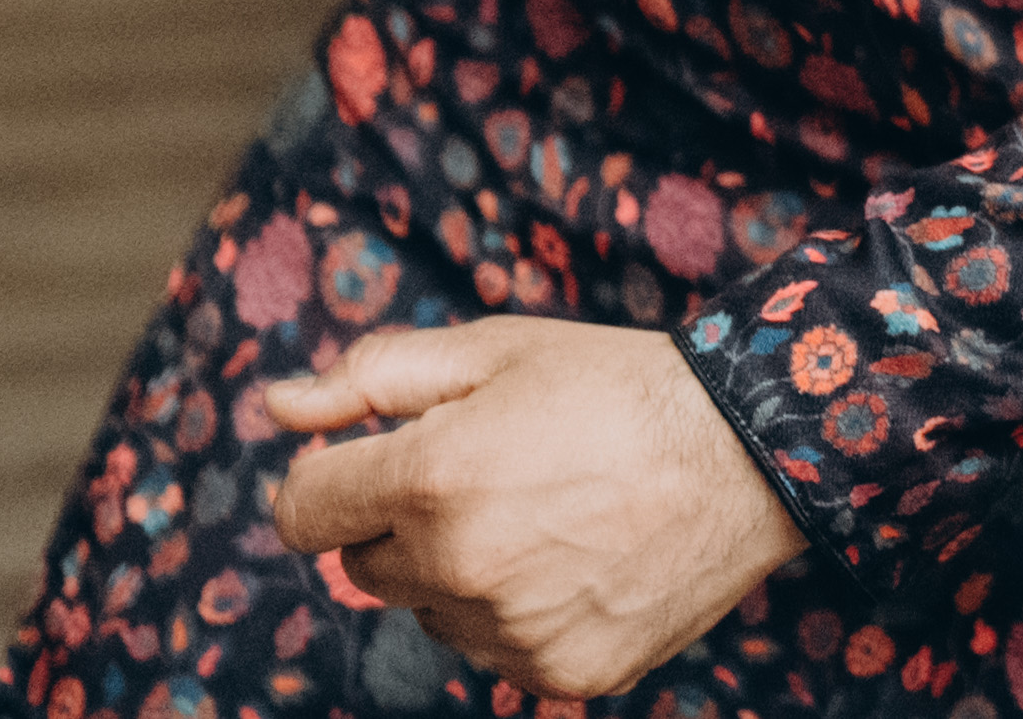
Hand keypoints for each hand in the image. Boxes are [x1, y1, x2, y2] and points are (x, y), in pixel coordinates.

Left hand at [262, 318, 804, 698]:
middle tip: (487, 473)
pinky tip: (575, 559)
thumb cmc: (610, 384)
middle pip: (363, 566)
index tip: (367, 465)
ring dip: (458, 573)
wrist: (746, 449)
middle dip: (401, 521)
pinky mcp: (561, 673)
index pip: (302, 511)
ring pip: (431, 612)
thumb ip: (371, 376)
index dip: (328, 481)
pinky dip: (517, 613)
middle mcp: (460, 566)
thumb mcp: (491, 349)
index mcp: (430, 476)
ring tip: (544, 513)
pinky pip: (496, 650)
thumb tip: (276, 407)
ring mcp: (512, 630)